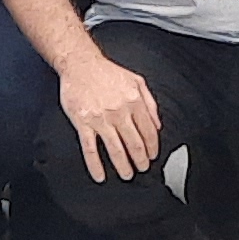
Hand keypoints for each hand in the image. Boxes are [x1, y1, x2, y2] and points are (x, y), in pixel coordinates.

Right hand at [59, 50, 161, 185]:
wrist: (80, 65)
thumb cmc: (107, 72)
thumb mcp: (137, 81)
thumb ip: (150, 103)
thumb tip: (158, 124)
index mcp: (134, 102)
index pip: (149, 131)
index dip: (152, 147)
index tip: (152, 156)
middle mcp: (119, 112)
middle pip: (134, 143)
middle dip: (141, 160)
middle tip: (142, 168)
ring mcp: (101, 119)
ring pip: (116, 149)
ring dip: (123, 166)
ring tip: (127, 174)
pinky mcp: (83, 123)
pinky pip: (90, 149)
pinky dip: (95, 165)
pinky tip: (100, 175)